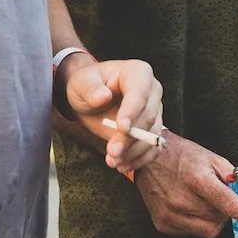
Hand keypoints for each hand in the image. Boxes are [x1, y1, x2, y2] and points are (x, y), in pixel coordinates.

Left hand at [60, 55, 164, 173]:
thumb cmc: (87, 85)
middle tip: (112, 152)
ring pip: (152, 135)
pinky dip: (139, 159)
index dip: (132, 111)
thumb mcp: (82, 82)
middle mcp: (152, 90)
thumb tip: (103, 97)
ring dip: (133, 152)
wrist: (90, 99)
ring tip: (112, 160)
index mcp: (138, 72)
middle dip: (130, 137)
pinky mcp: (152, 129)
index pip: (140, 92)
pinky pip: (153, 148)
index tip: (121, 128)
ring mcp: (155, 111)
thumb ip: (91, 88)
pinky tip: (122, 165)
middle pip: (148, 116)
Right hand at [131, 132, 237, 237]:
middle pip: (221, 219)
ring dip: (214, 219)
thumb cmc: (182, 155)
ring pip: (208, 231)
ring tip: (203, 200)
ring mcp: (170, 214)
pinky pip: (192, 233)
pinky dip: (198, 222)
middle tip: (221, 196)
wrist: (147, 157)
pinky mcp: (163, 224)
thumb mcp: (213, 159)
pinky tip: (190, 206)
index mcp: (197, 179)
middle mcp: (181, 199)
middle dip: (228, 210)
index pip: (228, 203)